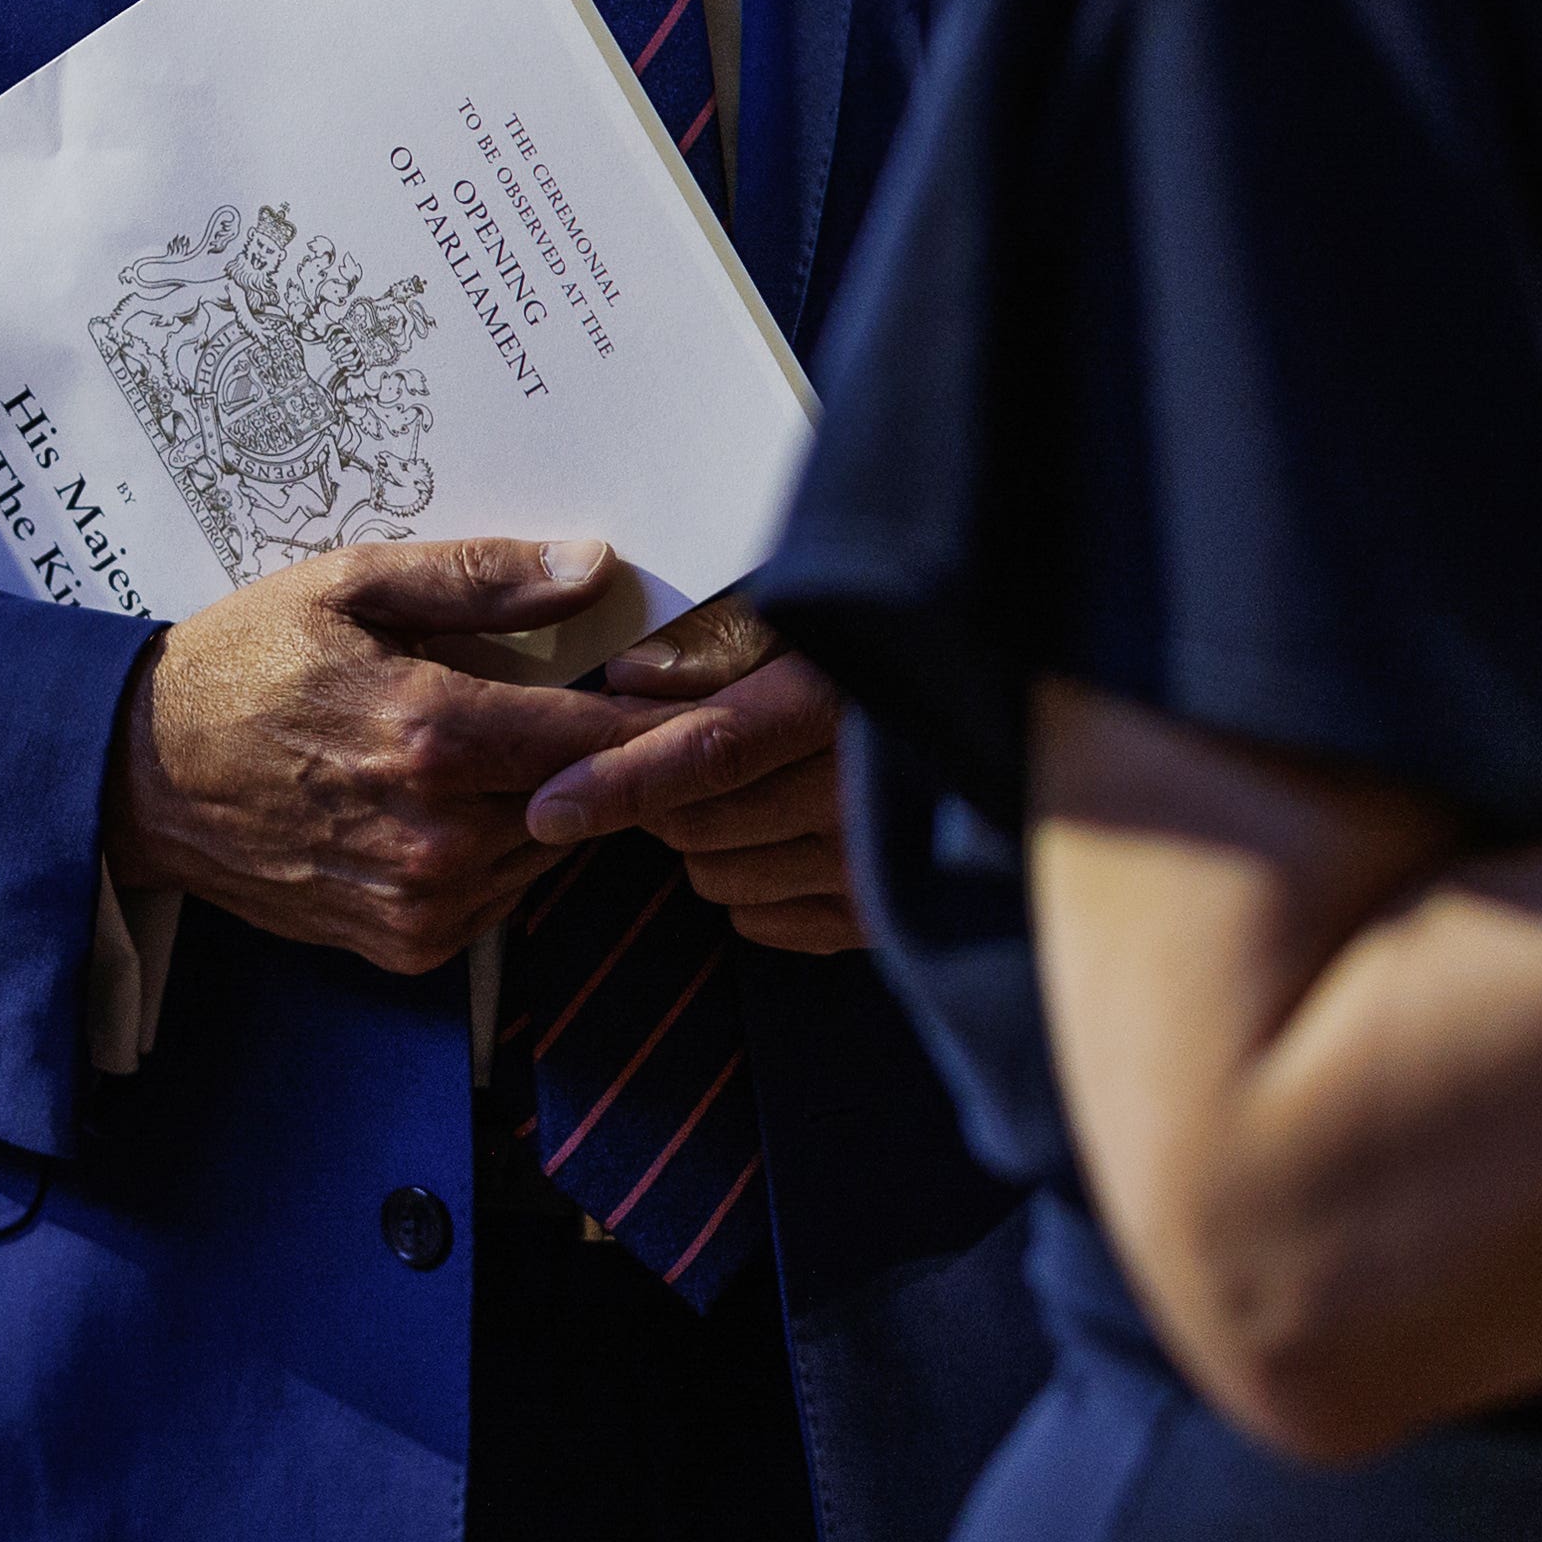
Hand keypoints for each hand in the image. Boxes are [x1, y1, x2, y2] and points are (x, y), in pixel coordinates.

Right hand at [102, 535, 677, 973]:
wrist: (140, 777)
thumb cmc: (243, 666)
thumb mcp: (349, 585)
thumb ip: (480, 578)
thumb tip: (592, 566)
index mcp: (432, 734)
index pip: (599, 733)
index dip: (662, 714)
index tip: (709, 694)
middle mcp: (438, 834)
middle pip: (586, 797)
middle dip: (603, 754)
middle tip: (602, 704)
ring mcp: (424, 902)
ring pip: (552, 851)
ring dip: (552, 803)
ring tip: (512, 748)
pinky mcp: (407, 946)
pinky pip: (504, 897)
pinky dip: (503, 850)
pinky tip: (458, 803)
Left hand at [523, 595, 865, 955]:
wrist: (994, 719)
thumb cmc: (891, 655)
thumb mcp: (813, 620)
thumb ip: (722, 645)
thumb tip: (631, 679)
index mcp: (837, 704)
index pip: (710, 750)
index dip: (619, 780)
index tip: (547, 806)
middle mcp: (858, 797)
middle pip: (699, 821)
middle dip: (662, 794)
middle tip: (680, 751)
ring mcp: (873, 869)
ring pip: (719, 876)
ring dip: (706, 839)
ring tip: (749, 788)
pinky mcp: (880, 919)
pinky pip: (764, 921)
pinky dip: (749, 883)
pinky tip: (779, 836)